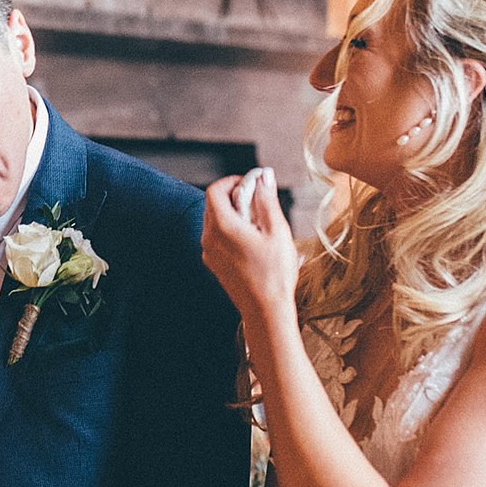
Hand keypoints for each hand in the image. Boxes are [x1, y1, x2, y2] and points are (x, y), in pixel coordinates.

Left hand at [202, 169, 299, 325]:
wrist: (266, 311)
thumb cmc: (274, 273)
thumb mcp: (276, 230)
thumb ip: (266, 199)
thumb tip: (264, 175)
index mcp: (222, 226)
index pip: (215, 190)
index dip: (233, 181)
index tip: (252, 184)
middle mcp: (209, 238)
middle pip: (213, 204)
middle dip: (234, 196)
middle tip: (259, 201)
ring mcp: (209, 253)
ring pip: (214, 221)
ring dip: (233, 214)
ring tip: (259, 224)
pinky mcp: (214, 264)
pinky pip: (217, 238)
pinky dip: (230, 230)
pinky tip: (253, 241)